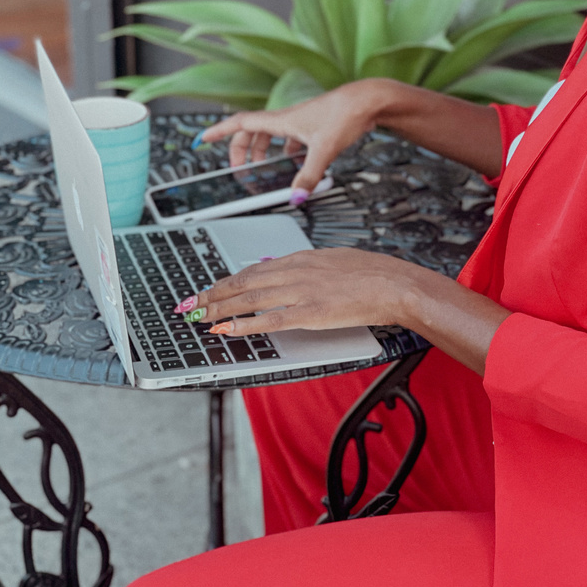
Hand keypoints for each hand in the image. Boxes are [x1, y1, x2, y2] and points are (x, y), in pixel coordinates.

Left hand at [179, 248, 420, 335]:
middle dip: (213, 295)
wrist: (394, 283)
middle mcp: (296, 271)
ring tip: (199, 318)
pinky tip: (227, 329)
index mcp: (302, 257)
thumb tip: (289, 273)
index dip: (227, 280)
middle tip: (192, 305)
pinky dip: (244, 325)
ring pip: (249, 299)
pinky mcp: (311, 312)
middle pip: (243, 282)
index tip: (210, 288)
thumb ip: (308, 268)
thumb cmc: (372, 273)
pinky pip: (270, 319)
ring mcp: (301, 291)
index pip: (253, 268)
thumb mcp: (334, 260)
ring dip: (219, 309)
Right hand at [196, 81, 390, 198]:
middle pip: (253, 133)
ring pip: (272, 136)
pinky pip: (291, 139)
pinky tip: (295, 163)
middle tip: (237, 168)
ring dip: (262, 151)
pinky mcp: (315, 126)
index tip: (203, 139)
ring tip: (262, 169)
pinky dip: (286, 151)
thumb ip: (308, 176)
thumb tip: (295, 197)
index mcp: (281, 121)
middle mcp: (288, 119)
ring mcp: (302, 122)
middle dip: (241, 150)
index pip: (241, 124)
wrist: (369, 100)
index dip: (220, 132)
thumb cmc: (346, 115)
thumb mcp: (324, 149)